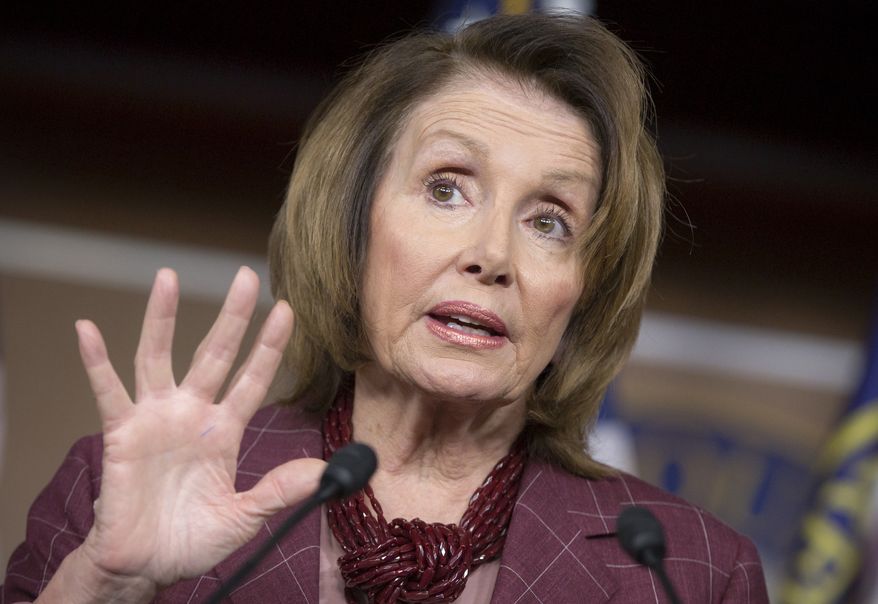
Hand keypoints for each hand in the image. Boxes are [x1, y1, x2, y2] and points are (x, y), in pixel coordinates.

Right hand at [73, 267, 324, 588]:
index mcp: (225, 431)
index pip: (252, 379)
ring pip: (159, 358)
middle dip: (231, 317)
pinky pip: (107, 392)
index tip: (287, 310)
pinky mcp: (121, 434)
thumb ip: (279, 491)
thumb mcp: (243, 517)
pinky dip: (95, 362)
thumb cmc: (193, 540)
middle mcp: (192, 414)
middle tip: (247, 276)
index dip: (269, 346)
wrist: (146, 565)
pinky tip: (87, 330)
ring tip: (167, 277)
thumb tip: (323, 472)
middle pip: (214, 354)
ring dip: (162, 319)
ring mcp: (156, 420)